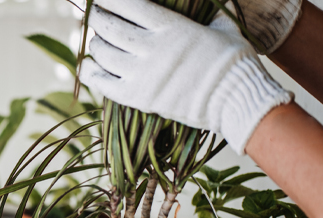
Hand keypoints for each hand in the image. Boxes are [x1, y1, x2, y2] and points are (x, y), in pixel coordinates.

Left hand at [81, 0, 292, 153]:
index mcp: (173, 28)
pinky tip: (87, 66)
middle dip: (98, 18)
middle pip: (111, 28)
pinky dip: (91, 73)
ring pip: (104, 54)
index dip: (112, 0)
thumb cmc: (234, 62)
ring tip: (96, 40)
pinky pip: (104, 83)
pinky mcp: (139, 98)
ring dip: (95, 44)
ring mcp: (143, 75)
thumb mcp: (224, 28)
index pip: (131, 5)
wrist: (236, 101)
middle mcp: (153, 49)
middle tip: (93, 14)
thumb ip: (210, 9)